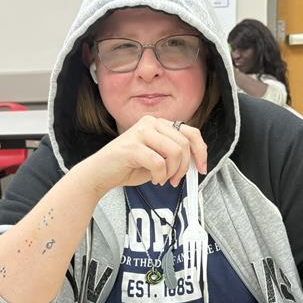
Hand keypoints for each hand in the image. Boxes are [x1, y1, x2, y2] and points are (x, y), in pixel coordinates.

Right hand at [78, 116, 207, 195]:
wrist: (100, 173)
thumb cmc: (128, 166)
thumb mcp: (157, 157)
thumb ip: (174, 154)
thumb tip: (197, 161)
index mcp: (158, 123)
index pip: (191, 132)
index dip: (201, 151)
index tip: (202, 168)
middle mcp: (150, 122)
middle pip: (184, 144)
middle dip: (184, 167)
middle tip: (175, 180)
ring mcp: (140, 132)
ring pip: (175, 152)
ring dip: (172, 172)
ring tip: (162, 179)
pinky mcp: (132, 146)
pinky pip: (159, 163)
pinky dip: (160, 176)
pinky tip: (153, 180)